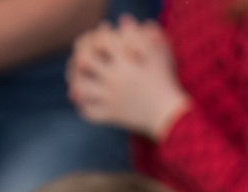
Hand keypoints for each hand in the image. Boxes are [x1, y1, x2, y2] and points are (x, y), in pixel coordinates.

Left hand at [68, 17, 188, 138]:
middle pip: (83, 61)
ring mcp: (110, 98)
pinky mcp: (111, 115)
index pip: (99, 40)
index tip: (103, 39)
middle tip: (84, 58)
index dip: (98, 35)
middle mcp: (113, 78)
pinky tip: (86, 101)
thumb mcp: (157, 53)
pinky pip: (89, 112)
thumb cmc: (164, 80)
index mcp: (123, 61)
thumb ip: (139, 35)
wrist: (170, 114)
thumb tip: (123, 20)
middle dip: (81, 56)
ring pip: (80, 88)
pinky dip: (84, 107)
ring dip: (77, 82)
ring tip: (81, 80)